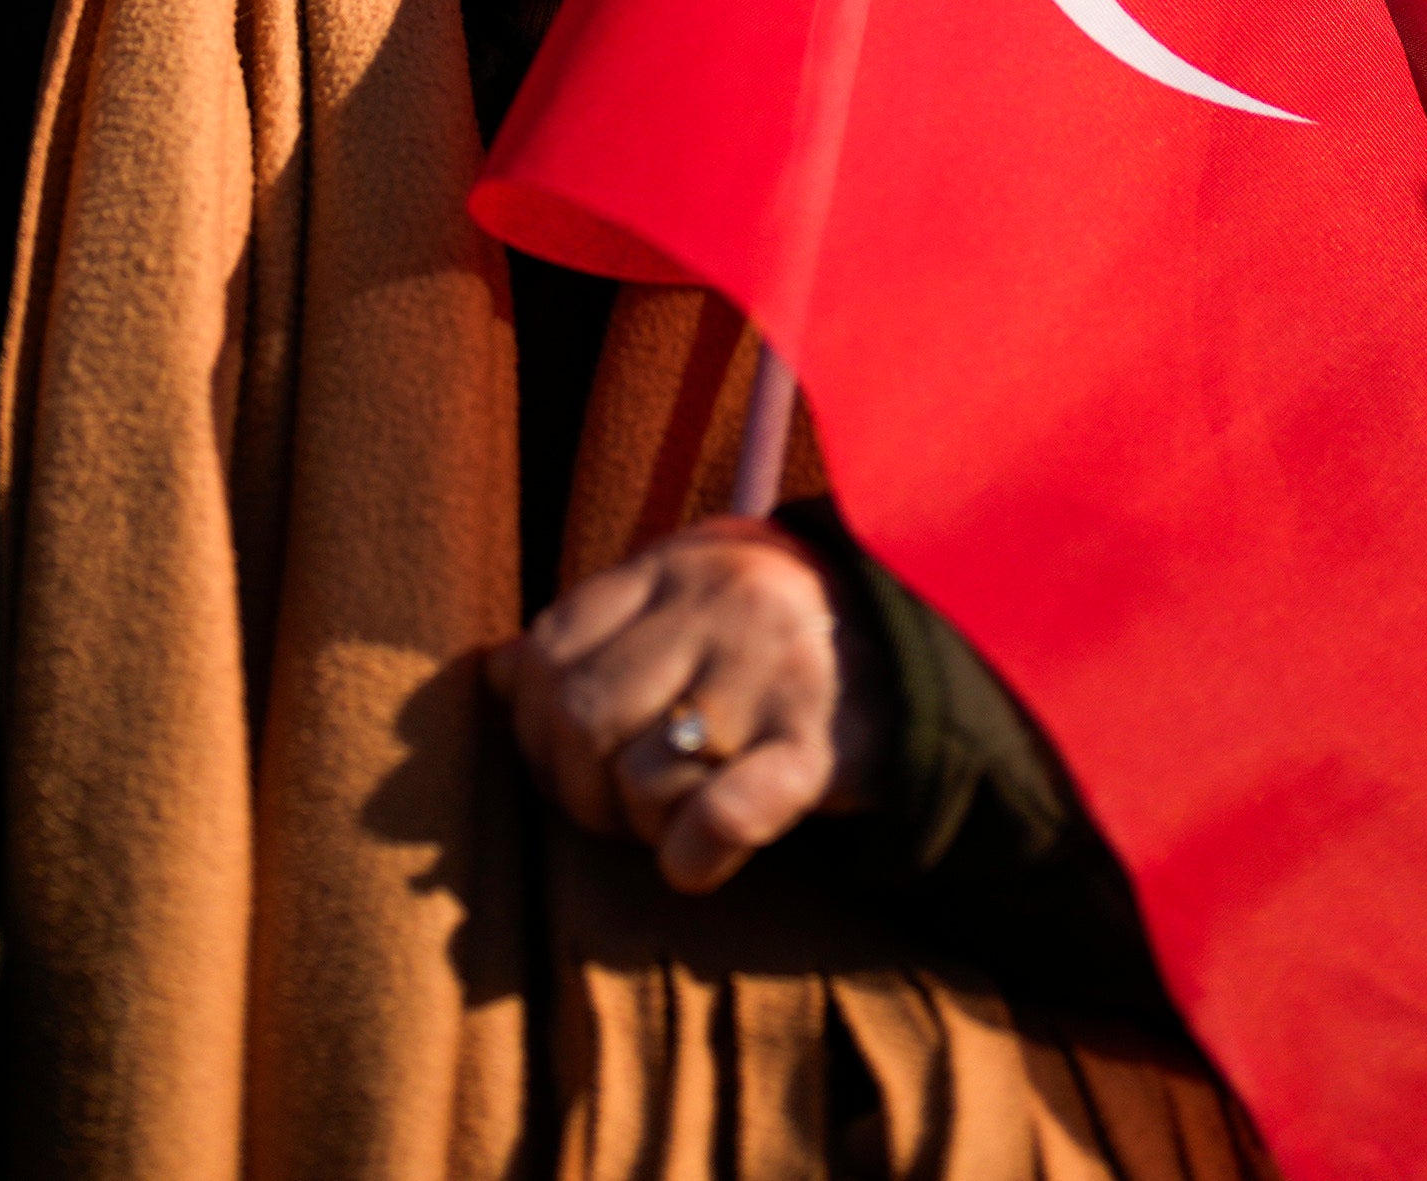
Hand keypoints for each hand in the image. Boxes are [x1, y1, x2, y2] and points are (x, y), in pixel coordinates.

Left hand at [490, 517, 878, 894]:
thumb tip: (495, 674)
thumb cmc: (781, 633)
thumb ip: (601, 626)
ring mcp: (774, 673)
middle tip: (605, 808)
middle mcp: (723, 605)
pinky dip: (690, 855)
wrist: (932, 648)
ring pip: (643, 770)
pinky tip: (693, 863)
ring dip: (640, 821)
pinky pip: (723, 814)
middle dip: (572, 782)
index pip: (552, 642)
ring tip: (668, 820)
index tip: (554, 756)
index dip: (528, 718)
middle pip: (580, 710)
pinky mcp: (821, 748)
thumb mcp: (693, 596)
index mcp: (679, 563)